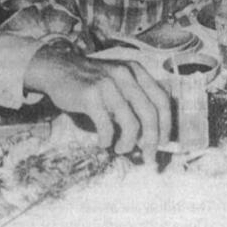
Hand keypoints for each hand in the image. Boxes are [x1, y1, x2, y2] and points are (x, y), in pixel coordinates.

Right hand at [24, 43, 170, 159]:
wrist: (59, 69)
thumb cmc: (91, 81)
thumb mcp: (118, 80)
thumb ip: (134, 99)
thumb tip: (150, 136)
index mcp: (136, 71)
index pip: (162, 100)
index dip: (166, 125)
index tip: (164, 143)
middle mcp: (125, 75)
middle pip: (150, 114)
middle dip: (152, 141)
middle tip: (148, 156)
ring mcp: (108, 84)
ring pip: (131, 124)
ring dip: (128, 144)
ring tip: (120, 149)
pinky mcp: (90, 95)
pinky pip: (107, 127)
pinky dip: (107, 140)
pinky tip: (102, 141)